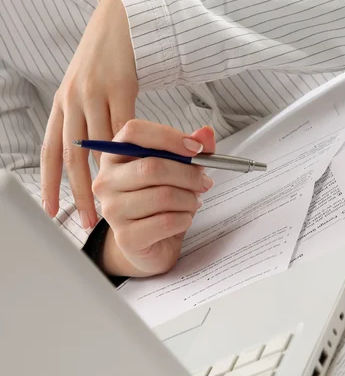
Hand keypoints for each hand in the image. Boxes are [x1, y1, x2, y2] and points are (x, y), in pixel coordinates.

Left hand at [41, 0, 135, 229]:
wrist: (117, 23)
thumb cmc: (103, 60)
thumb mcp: (85, 90)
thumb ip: (88, 119)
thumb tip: (98, 154)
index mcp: (61, 105)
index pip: (50, 152)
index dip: (49, 184)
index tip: (52, 210)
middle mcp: (71, 101)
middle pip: (72, 156)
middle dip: (79, 192)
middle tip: (87, 219)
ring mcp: (94, 93)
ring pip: (99, 147)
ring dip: (108, 177)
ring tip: (117, 200)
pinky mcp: (120, 86)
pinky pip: (126, 126)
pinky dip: (133, 150)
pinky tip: (138, 169)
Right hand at [92, 120, 216, 276]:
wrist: (153, 244)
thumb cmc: (163, 201)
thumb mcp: (179, 169)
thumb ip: (193, 149)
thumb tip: (206, 133)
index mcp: (115, 155)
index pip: (134, 132)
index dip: (169, 137)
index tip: (197, 149)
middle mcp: (106, 180)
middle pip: (152, 167)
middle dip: (189, 175)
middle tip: (205, 182)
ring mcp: (112, 210)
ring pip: (163, 196)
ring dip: (189, 200)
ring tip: (192, 202)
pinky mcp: (126, 237)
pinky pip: (166, 221)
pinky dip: (185, 219)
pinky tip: (183, 219)